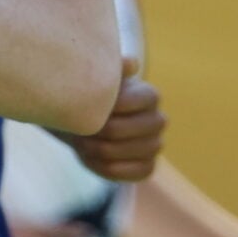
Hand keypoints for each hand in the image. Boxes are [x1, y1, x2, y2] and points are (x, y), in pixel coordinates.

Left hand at [59, 60, 164, 181]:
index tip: (87, 106)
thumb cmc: (90, 97)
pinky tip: (90, 158)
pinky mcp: (146, 166)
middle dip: (101, 131)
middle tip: (79, 129)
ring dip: (101, 150)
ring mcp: (155, 145)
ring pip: (133, 152)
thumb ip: (111, 69)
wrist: (83, 124)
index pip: (138, 101)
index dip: (111, 107)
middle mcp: (158, 120)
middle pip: (132, 129)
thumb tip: (130, 63)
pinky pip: (135, 172)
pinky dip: (109, 168)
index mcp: (150, 96)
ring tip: (81, 143)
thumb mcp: (96, 79)